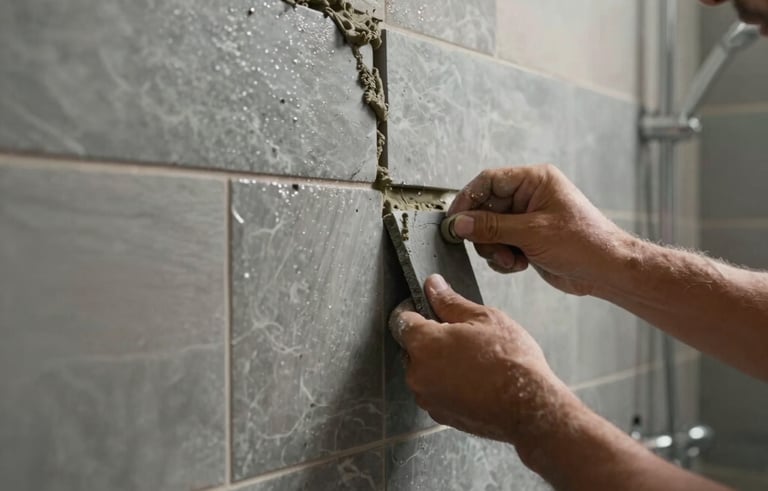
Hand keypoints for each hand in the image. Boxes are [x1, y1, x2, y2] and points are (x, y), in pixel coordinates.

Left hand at [389, 274, 574, 445]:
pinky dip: (447, 384)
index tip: (427, 309)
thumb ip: (450, 302)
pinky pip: (436, 391)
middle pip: (411, 347)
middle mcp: (418, 373)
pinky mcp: (440, 414)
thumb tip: (433, 285)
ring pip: (424, 370)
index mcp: (425, 344)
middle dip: (429, 339)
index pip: (401, 320)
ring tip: (472, 360)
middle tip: (461, 336)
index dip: (413, 310)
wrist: (532, 408)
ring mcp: (428, 397)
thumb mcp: (484, 318)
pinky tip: (473, 379)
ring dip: (438, 363)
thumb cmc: (511, 361)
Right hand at [447, 164, 631, 295]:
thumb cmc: (584, 243)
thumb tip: (460, 223)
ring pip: (490, 230)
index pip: (488, 181)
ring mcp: (528, 218)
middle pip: (486, 208)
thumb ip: (492, 227)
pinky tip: (518, 264)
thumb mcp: (532, 233)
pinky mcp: (528, 238)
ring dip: (494, 248)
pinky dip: (503, 257)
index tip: (455, 220)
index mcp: (535, 180)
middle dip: (484, 233)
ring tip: (511, 259)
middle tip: (490, 248)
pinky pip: (500, 244)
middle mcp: (530, 196)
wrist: (607, 271)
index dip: (468, 199)